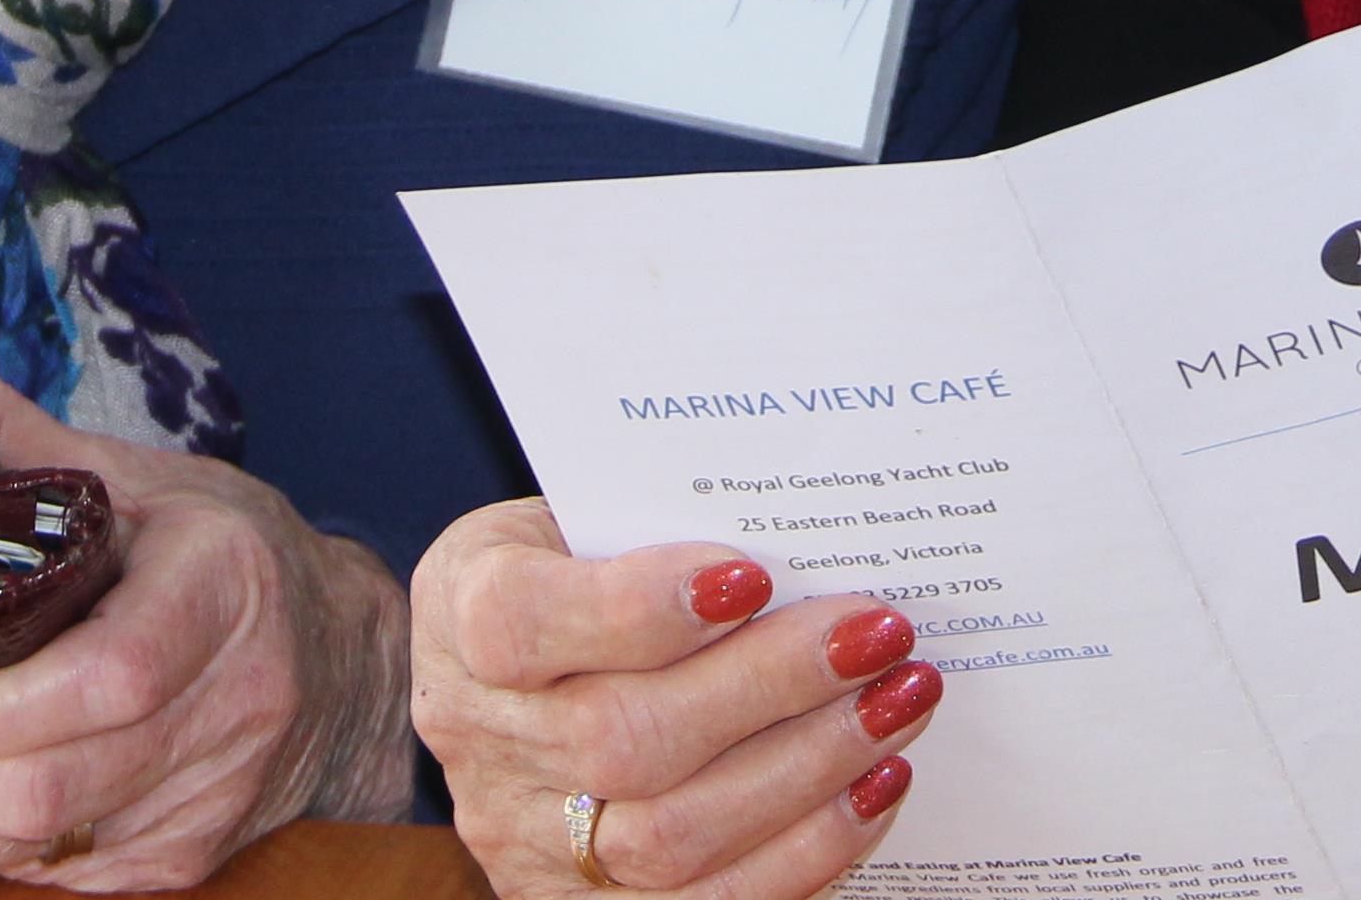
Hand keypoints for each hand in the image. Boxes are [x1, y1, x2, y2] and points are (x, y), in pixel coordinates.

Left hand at [0, 374, 414, 889]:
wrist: (345, 658)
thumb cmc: (229, 554)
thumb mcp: (146, 479)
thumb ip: (22, 448)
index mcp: (223, 591)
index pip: (110, 679)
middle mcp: (225, 710)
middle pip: (47, 785)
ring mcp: (201, 803)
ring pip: (29, 846)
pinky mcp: (173, 863)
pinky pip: (39, 876)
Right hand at [414, 500, 941, 899]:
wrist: (511, 673)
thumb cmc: (574, 563)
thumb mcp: (580, 510)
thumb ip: (662, 519)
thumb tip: (806, 538)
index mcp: (462, 611)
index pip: (524, 622)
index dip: (639, 608)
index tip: (752, 574)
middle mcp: (478, 738)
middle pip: (619, 739)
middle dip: (770, 688)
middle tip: (878, 636)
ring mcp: (525, 839)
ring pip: (667, 838)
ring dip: (807, 771)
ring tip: (898, 703)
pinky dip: (804, 851)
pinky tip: (873, 788)